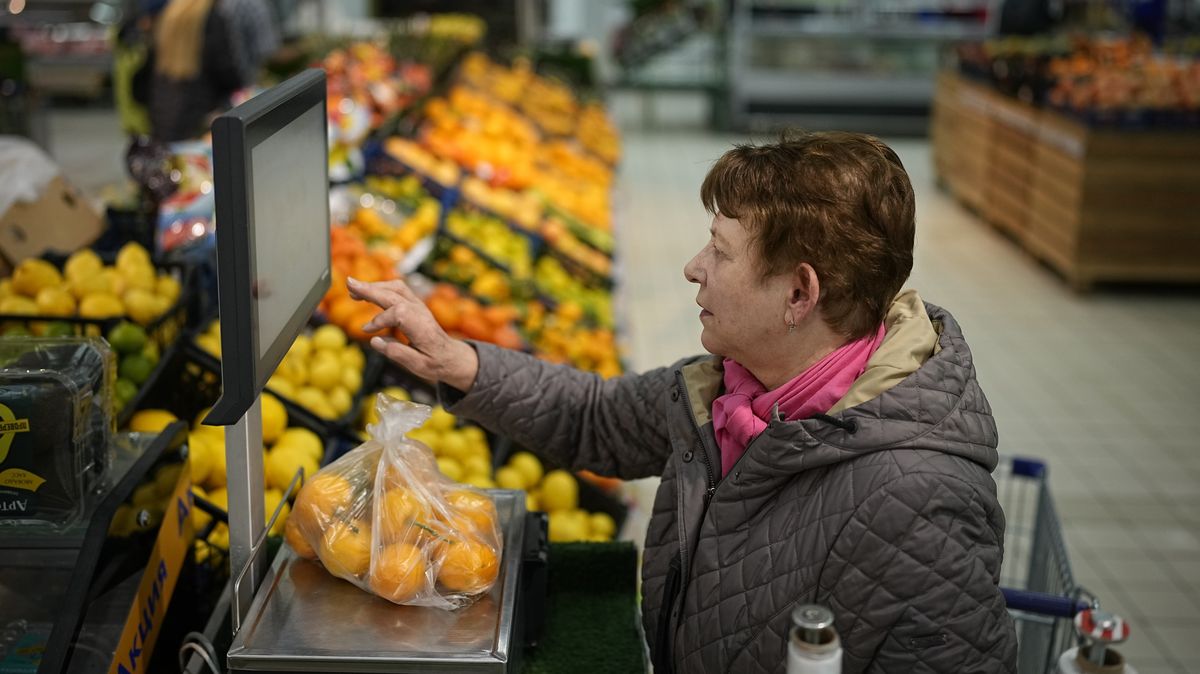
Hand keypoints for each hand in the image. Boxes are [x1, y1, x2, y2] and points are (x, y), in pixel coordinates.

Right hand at [347, 277, 478, 391]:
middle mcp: (420, 311)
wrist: (452, 356)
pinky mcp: (414, 305)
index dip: (379, 320)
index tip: (366, 331)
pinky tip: (366, 293)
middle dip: (371, 289)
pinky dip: (380, 289)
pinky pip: (397, 291)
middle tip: (349, 284)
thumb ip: (397, 353)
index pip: (399, 314)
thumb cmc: (436, 362)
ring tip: (353, 289)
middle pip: (395, 294)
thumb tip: (374, 341)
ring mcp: (418, 306)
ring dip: (374, 286)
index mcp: (422, 327)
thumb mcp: (419, 366)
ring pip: (396, 288)